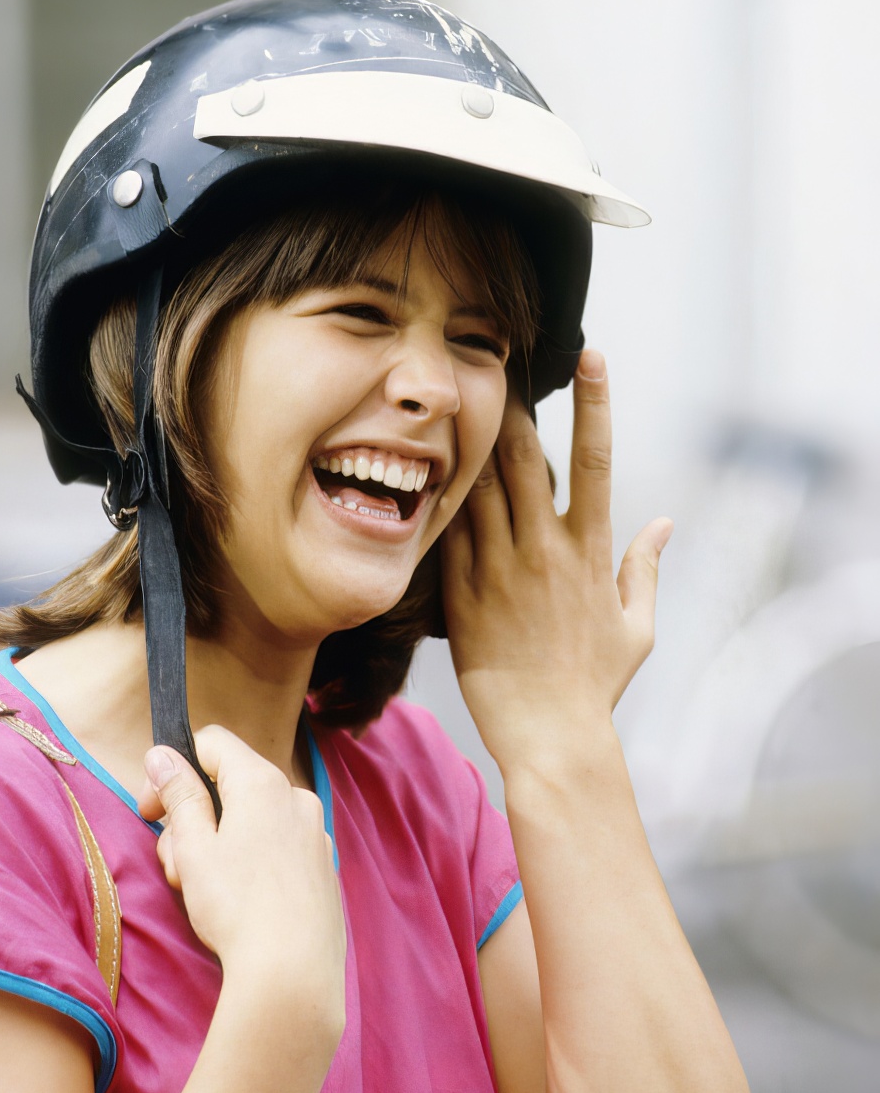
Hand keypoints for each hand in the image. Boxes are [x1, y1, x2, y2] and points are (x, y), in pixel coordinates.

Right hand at [138, 729, 345, 1026]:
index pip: (212, 743)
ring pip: (253, 820)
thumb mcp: (193, 847)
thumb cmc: (237, 907)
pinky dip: (252, 862)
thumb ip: (179, 795)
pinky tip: (240, 905)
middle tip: (176, 865)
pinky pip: (278, 847)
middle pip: (230, 786)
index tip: (151, 809)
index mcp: (263, 782)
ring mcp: (315, 833)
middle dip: (194, 818)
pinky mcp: (322, 868)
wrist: (294, 972)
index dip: (174, 769)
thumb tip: (162, 755)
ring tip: (204, 894)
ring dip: (219, 845)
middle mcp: (296, 797)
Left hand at [441, 349, 671, 771]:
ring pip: (481, 486)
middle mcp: (543, 550)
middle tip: (501, 362)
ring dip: (473, 440)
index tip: (590, 353)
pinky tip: (425, 464)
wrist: (549, 738)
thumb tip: (666, 522)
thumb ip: (645, 568)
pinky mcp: (460, 595)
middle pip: (528, 457)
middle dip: (516, 404)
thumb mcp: (637, 627)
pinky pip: (446, 533)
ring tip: (460, 398)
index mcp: (590, 551)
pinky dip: (439, 498)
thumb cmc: (596, 684)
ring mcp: (498, 570)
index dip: (595, 402)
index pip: (598, 459)